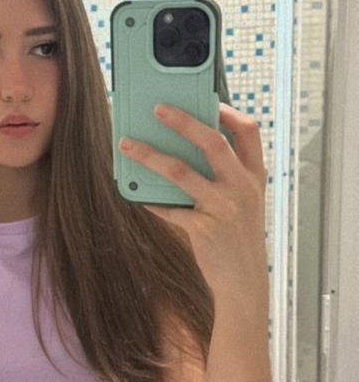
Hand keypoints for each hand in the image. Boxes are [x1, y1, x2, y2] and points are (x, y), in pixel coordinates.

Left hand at [118, 103, 268, 312]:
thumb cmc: (239, 237)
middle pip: (212, 142)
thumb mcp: (243, 202)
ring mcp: (224, 208)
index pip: (248, 132)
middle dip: (183, 121)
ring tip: (127, 144)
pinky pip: (169, 207)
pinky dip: (150, 199)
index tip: (206, 99)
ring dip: (149, 155)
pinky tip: (137, 193)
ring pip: (180, 171)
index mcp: (255, 176)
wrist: (245, 282)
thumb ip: (223, 176)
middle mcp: (242, 188)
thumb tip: (183, 148)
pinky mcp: (203, 229)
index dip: (227, 112)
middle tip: (157, 108)